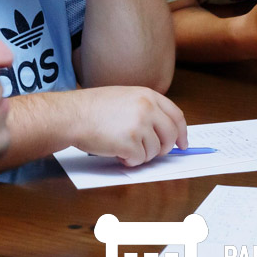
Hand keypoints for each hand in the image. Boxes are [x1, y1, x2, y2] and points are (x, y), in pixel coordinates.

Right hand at [72, 86, 187, 166]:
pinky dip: (130, 161)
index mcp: (148, 95)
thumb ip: (146, 108)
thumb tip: (162, 131)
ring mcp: (139, 125)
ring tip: (123, 147)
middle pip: (170, 135)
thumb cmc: (93, 108)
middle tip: (152, 153)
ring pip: (154, 151)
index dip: (182, 132)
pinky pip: (139, 159)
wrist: (73, 115)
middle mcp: (147, 108)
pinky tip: (117, 153)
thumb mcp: (125, 97)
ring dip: (141, 155)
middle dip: (164, 149)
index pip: (176, 115)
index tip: (182, 144)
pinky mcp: (130, 142)